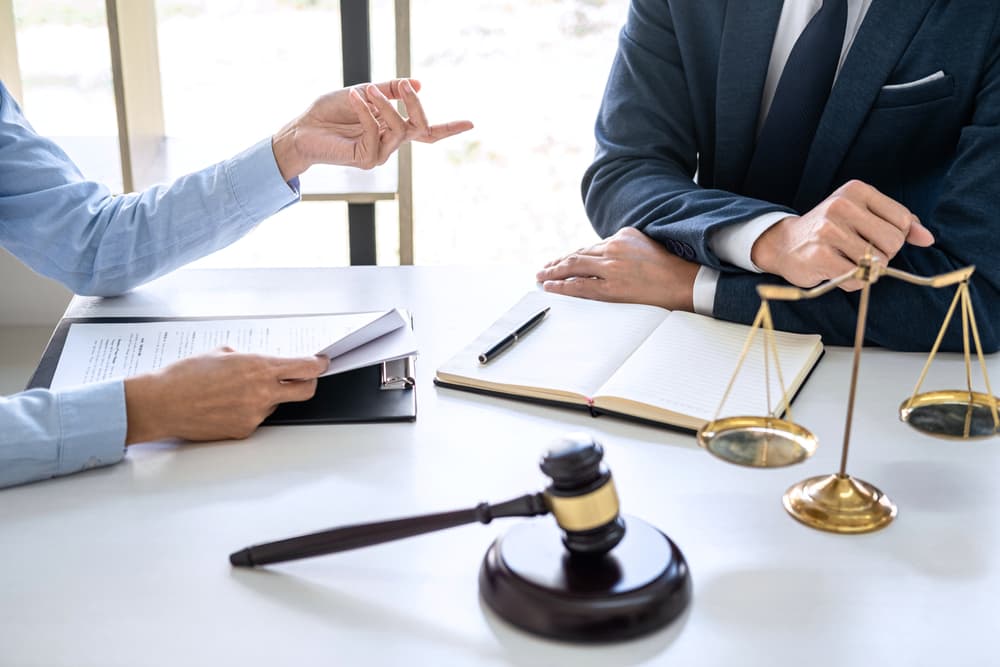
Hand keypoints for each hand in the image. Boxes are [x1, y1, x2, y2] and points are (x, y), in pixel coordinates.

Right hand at [123, 348, 328, 443]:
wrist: (161, 403)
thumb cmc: (184, 376)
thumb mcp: (219, 354)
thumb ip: (246, 357)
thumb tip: (257, 362)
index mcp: (258, 367)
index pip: (305, 368)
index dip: (318, 365)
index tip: (322, 363)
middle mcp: (262, 393)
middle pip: (305, 391)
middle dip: (308, 384)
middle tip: (302, 379)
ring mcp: (254, 415)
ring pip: (274, 405)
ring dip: (266, 397)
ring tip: (235, 392)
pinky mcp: (244, 431)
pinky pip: (256, 418)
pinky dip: (247, 411)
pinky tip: (225, 406)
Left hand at [271, 78, 473, 179]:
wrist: (302, 128)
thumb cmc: (330, 111)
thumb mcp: (364, 93)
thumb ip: (389, 91)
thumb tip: (417, 83)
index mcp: (392, 130)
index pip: (426, 132)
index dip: (449, 129)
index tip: (471, 123)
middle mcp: (390, 144)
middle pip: (420, 130)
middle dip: (415, 106)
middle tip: (406, 87)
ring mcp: (379, 155)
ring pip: (397, 129)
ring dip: (384, 105)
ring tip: (365, 90)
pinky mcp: (366, 160)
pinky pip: (375, 131)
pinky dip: (366, 112)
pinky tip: (354, 97)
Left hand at [535, 227, 699, 310]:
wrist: (688, 282)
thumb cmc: (673, 268)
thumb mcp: (648, 246)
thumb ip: (627, 249)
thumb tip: (609, 256)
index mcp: (624, 236)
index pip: (591, 247)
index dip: (573, 255)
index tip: (561, 260)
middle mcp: (615, 248)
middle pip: (578, 254)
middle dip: (558, 262)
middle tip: (544, 268)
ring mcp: (612, 268)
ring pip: (574, 267)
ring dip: (554, 272)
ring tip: (541, 276)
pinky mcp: (611, 288)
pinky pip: (579, 286)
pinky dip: (561, 286)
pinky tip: (550, 286)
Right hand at [751, 179, 934, 290]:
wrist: (784, 244)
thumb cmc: (830, 230)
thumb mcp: (863, 215)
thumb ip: (899, 223)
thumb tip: (928, 238)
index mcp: (856, 190)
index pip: (902, 220)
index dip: (895, 236)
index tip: (873, 237)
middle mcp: (842, 205)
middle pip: (893, 242)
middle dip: (883, 254)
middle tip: (859, 252)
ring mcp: (829, 231)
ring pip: (877, 262)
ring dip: (866, 270)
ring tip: (845, 260)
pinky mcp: (820, 256)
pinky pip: (857, 278)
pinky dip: (852, 282)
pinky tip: (836, 271)